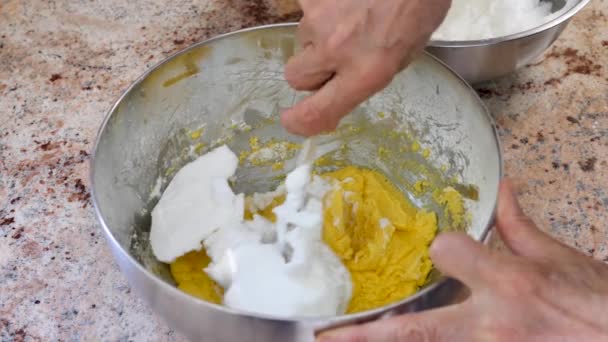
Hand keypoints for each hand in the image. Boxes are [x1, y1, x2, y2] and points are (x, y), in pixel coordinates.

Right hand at [281, 0, 450, 135]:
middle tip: (334, 54)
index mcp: (366, 72)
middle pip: (297, 77)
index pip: (317, 111)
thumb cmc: (420, 6)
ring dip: (320, 35)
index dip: (300, 122)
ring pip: (302, 40)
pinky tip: (344, 1)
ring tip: (349, 15)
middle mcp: (336, 50)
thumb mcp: (405, 54)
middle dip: (311, 70)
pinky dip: (321, 8)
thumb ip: (368, 76)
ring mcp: (318, 18)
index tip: (292, 120)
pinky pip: (305, 9)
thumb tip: (341, 91)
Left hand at [317, 181, 607, 341]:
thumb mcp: (561, 260)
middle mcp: (491, 325)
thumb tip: (502, 189)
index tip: (439, 249)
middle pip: (415, 331)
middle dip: (365, 336)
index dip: (440, 249)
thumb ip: (519, 227)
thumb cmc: (599, 303)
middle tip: (326, 337)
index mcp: (509, 283)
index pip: (446, 253)